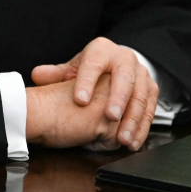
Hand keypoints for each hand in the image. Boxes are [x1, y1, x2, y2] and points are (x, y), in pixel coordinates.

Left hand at [30, 37, 157, 150]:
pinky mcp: (152, 88)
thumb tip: (37, 76)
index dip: (87, 81)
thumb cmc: (92, 68)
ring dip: (133, 118)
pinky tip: (133, 141)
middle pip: (124, 77)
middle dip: (118, 98)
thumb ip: (56, 74)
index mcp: (102, 50)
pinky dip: (142, 127)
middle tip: (110, 117)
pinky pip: (151, 108)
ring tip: (122, 138)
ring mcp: (141, 73)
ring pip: (141, 95)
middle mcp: (124, 58)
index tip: (80, 100)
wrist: (118, 63)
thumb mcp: (74, 68)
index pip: (94, 63)